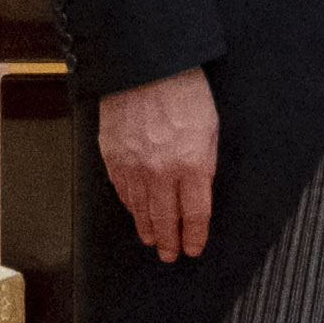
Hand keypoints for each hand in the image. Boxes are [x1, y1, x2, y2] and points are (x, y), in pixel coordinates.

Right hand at [96, 68, 220, 260]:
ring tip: (152, 240)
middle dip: (169, 241)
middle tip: (170, 255)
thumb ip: (204, 162)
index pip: (194, 214)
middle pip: (165, 219)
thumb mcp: (210, 128)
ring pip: (140, 209)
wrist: (145, 66)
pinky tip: (134, 211)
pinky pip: (122, 190)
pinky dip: (129, 205)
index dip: (194, 236)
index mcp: (192, 165)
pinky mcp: (113, 156)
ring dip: (147, 228)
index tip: (193, 248)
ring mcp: (134, 166)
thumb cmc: (183, 90)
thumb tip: (199, 189)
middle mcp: (161, 172)